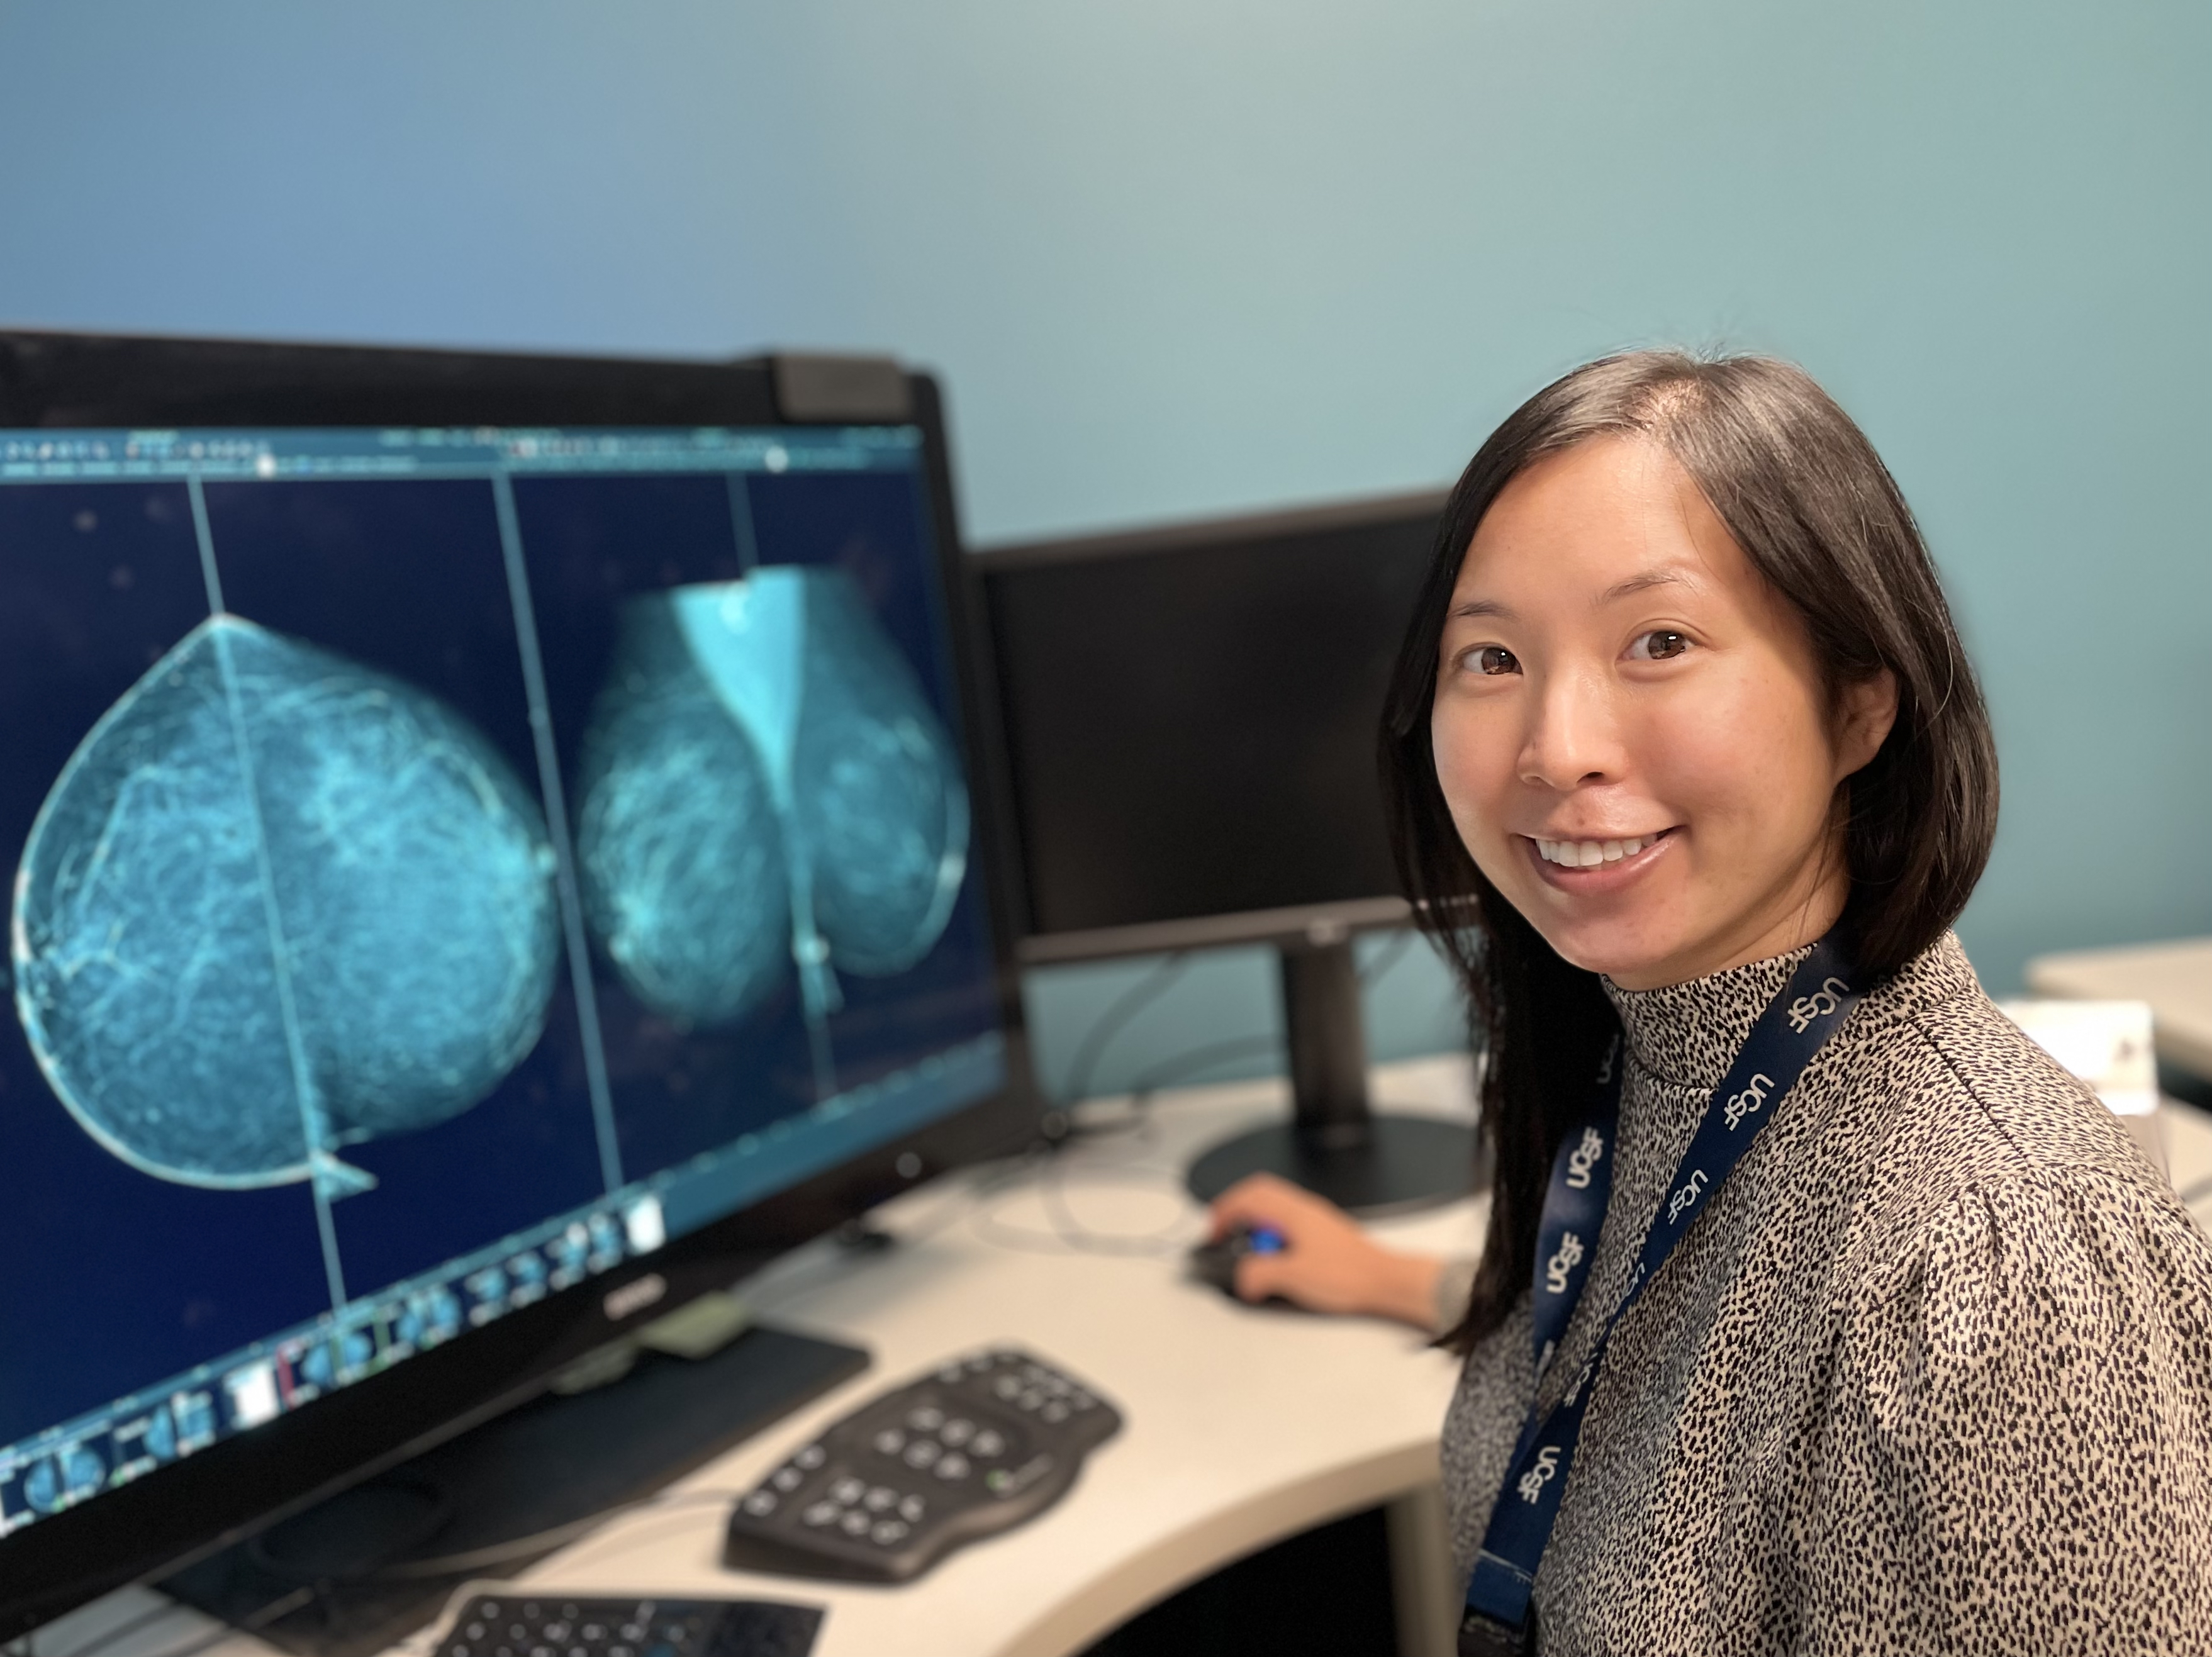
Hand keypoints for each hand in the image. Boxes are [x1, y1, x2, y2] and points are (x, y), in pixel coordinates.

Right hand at [1206, 1173, 1443, 1329]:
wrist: (1385, 1282)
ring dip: (1254, 1220)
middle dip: (1235, 1208)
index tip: (1213, 1233)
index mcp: (1293, 1212)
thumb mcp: (1293, 1277)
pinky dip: (1270, 1232)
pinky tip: (1275, 1258)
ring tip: (1249, 1249)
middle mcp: (1303, 1209)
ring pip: (1273, 1204)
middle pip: (1259, 1191)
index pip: (1247, 1197)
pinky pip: (1287, 1220)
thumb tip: (1242, 1277)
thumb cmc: (1350, 1274)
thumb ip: (1259, 1273)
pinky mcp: (1322, 1233)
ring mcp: (1314, 1219)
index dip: (1223, 1213)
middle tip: (1223, 1230)